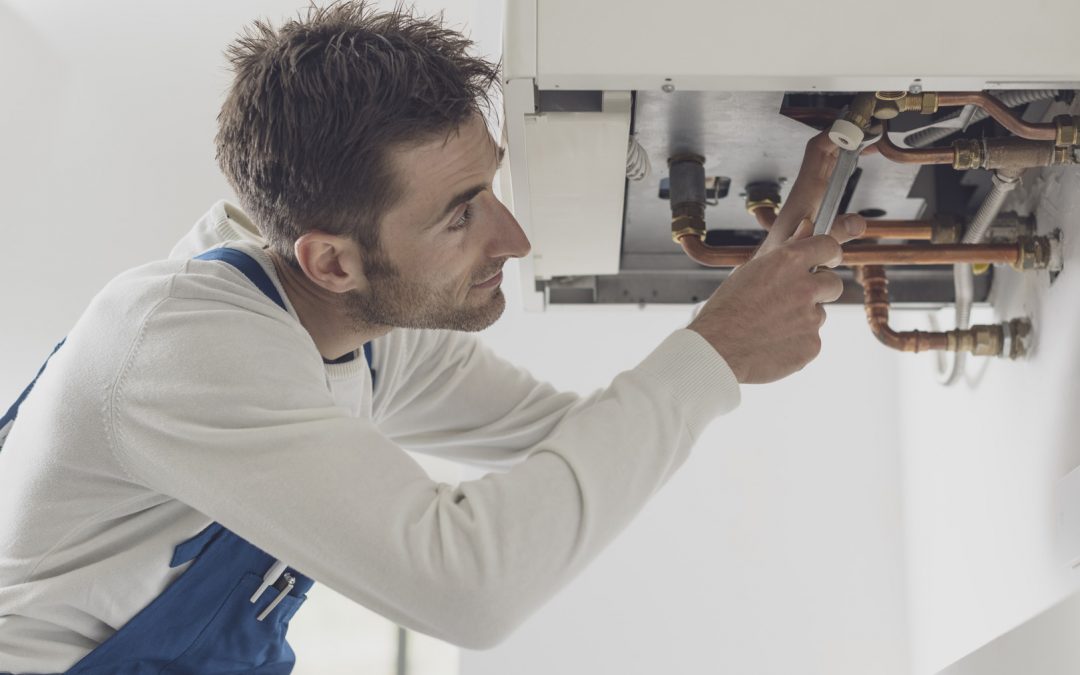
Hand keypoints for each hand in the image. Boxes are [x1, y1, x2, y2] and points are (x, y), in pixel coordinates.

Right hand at [687, 133, 866, 383]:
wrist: (716, 351)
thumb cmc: (725, 311)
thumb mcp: (750, 271)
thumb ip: (785, 251)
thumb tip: (806, 228)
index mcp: (788, 262)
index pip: (829, 246)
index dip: (828, 253)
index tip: (826, 259)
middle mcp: (806, 287)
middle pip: (833, 283)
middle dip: (818, 290)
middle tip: (790, 300)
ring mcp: (812, 318)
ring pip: (818, 315)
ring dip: (801, 319)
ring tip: (770, 327)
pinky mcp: (812, 346)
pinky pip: (811, 341)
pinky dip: (796, 343)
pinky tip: (771, 343)